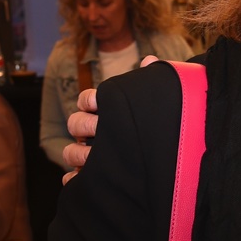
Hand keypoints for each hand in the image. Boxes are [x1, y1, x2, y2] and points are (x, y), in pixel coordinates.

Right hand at [60, 56, 160, 183]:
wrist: (170, 160)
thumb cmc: (157, 123)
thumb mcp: (155, 102)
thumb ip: (150, 81)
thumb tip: (149, 60)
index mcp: (108, 112)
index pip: (87, 100)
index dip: (89, 100)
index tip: (99, 104)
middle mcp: (96, 132)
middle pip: (75, 124)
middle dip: (84, 126)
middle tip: (100, 132)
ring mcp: (92, 154)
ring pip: (70, 151)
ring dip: (77, 153)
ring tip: (93, 159)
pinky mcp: (93, 176)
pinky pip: (73, 179)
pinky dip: (72, 180)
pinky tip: (78, 179)